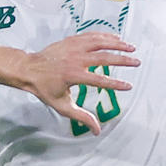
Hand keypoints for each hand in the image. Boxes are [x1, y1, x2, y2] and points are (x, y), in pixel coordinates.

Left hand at [24, 33, 138, 134]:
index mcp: (73, 75)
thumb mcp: (62, 106)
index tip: (128, 86)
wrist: (28, 69)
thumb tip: (97, 130)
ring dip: (117, 44)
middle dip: (123, 59)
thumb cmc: (44, 88)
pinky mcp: (71, 40)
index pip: (100, 80)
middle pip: (104, 57)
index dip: (116, 83)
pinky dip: (105, 36)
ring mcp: (73, 47)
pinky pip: (91, 36)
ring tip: (131, 47)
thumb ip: (81, 117)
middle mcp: (75, 59)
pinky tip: (116, 38)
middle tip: (136, 62)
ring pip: (99, 42)